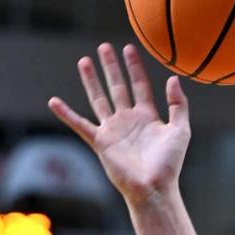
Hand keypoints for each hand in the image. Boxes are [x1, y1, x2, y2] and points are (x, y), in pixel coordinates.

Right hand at [48, 43, 189, 202]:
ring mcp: (113, 130)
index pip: (139, 85)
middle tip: (104, 47)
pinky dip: (66, 114)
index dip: (134, 67)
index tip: (128, 48)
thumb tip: (173, 78)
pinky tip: (54, 102)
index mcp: (147, 116)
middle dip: (111, 67)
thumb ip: (178, 104)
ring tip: (84, 61)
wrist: (154, 187)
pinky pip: (80, 125)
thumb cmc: (170, 164)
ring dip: (91, 81)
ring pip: (99, 99)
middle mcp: (128, 120)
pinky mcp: (101, 142)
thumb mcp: (181, 130)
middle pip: (117, 87)